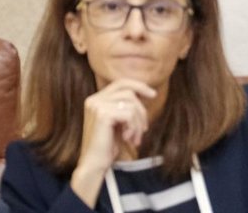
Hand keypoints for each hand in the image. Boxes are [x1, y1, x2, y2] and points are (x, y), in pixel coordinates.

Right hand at [70, 78, 155, 204]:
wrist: (94, 164)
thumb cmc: (107, 146)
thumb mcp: (118, 121)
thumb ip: (125, 106)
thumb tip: (146, 93)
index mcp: (95, 99)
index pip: (121, 83)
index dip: (139, 86)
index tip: (153, 95)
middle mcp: (94, 99)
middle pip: (129, 92)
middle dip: (141, 110)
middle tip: (144, 129)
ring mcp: (97, 106)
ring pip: (131, 104)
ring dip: (138, 123)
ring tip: (135, 138)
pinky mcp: (103, 114)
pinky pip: (130, 114)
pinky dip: (134, 127)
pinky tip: (127, 139)